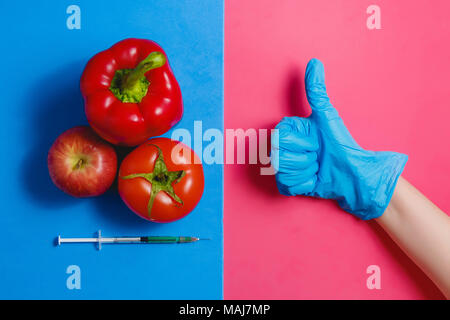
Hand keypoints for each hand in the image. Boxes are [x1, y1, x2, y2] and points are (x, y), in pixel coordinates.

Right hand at [271, 59, 407, 219]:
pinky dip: (304, 184)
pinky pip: (286, 185)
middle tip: (316, 155)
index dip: (302, 142)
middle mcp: (280, 148)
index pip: (280, 138)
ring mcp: (282, 167)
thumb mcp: (327, 116)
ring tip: (316, 167)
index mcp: (287, 131)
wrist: (351, 172)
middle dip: (305, 158)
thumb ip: (317, 91)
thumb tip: (314, 62)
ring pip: (283, 171)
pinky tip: (312, 179)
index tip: (315, 140)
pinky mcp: (286, 185)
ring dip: (306, 171)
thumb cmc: (340, 143)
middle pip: (279, 156)